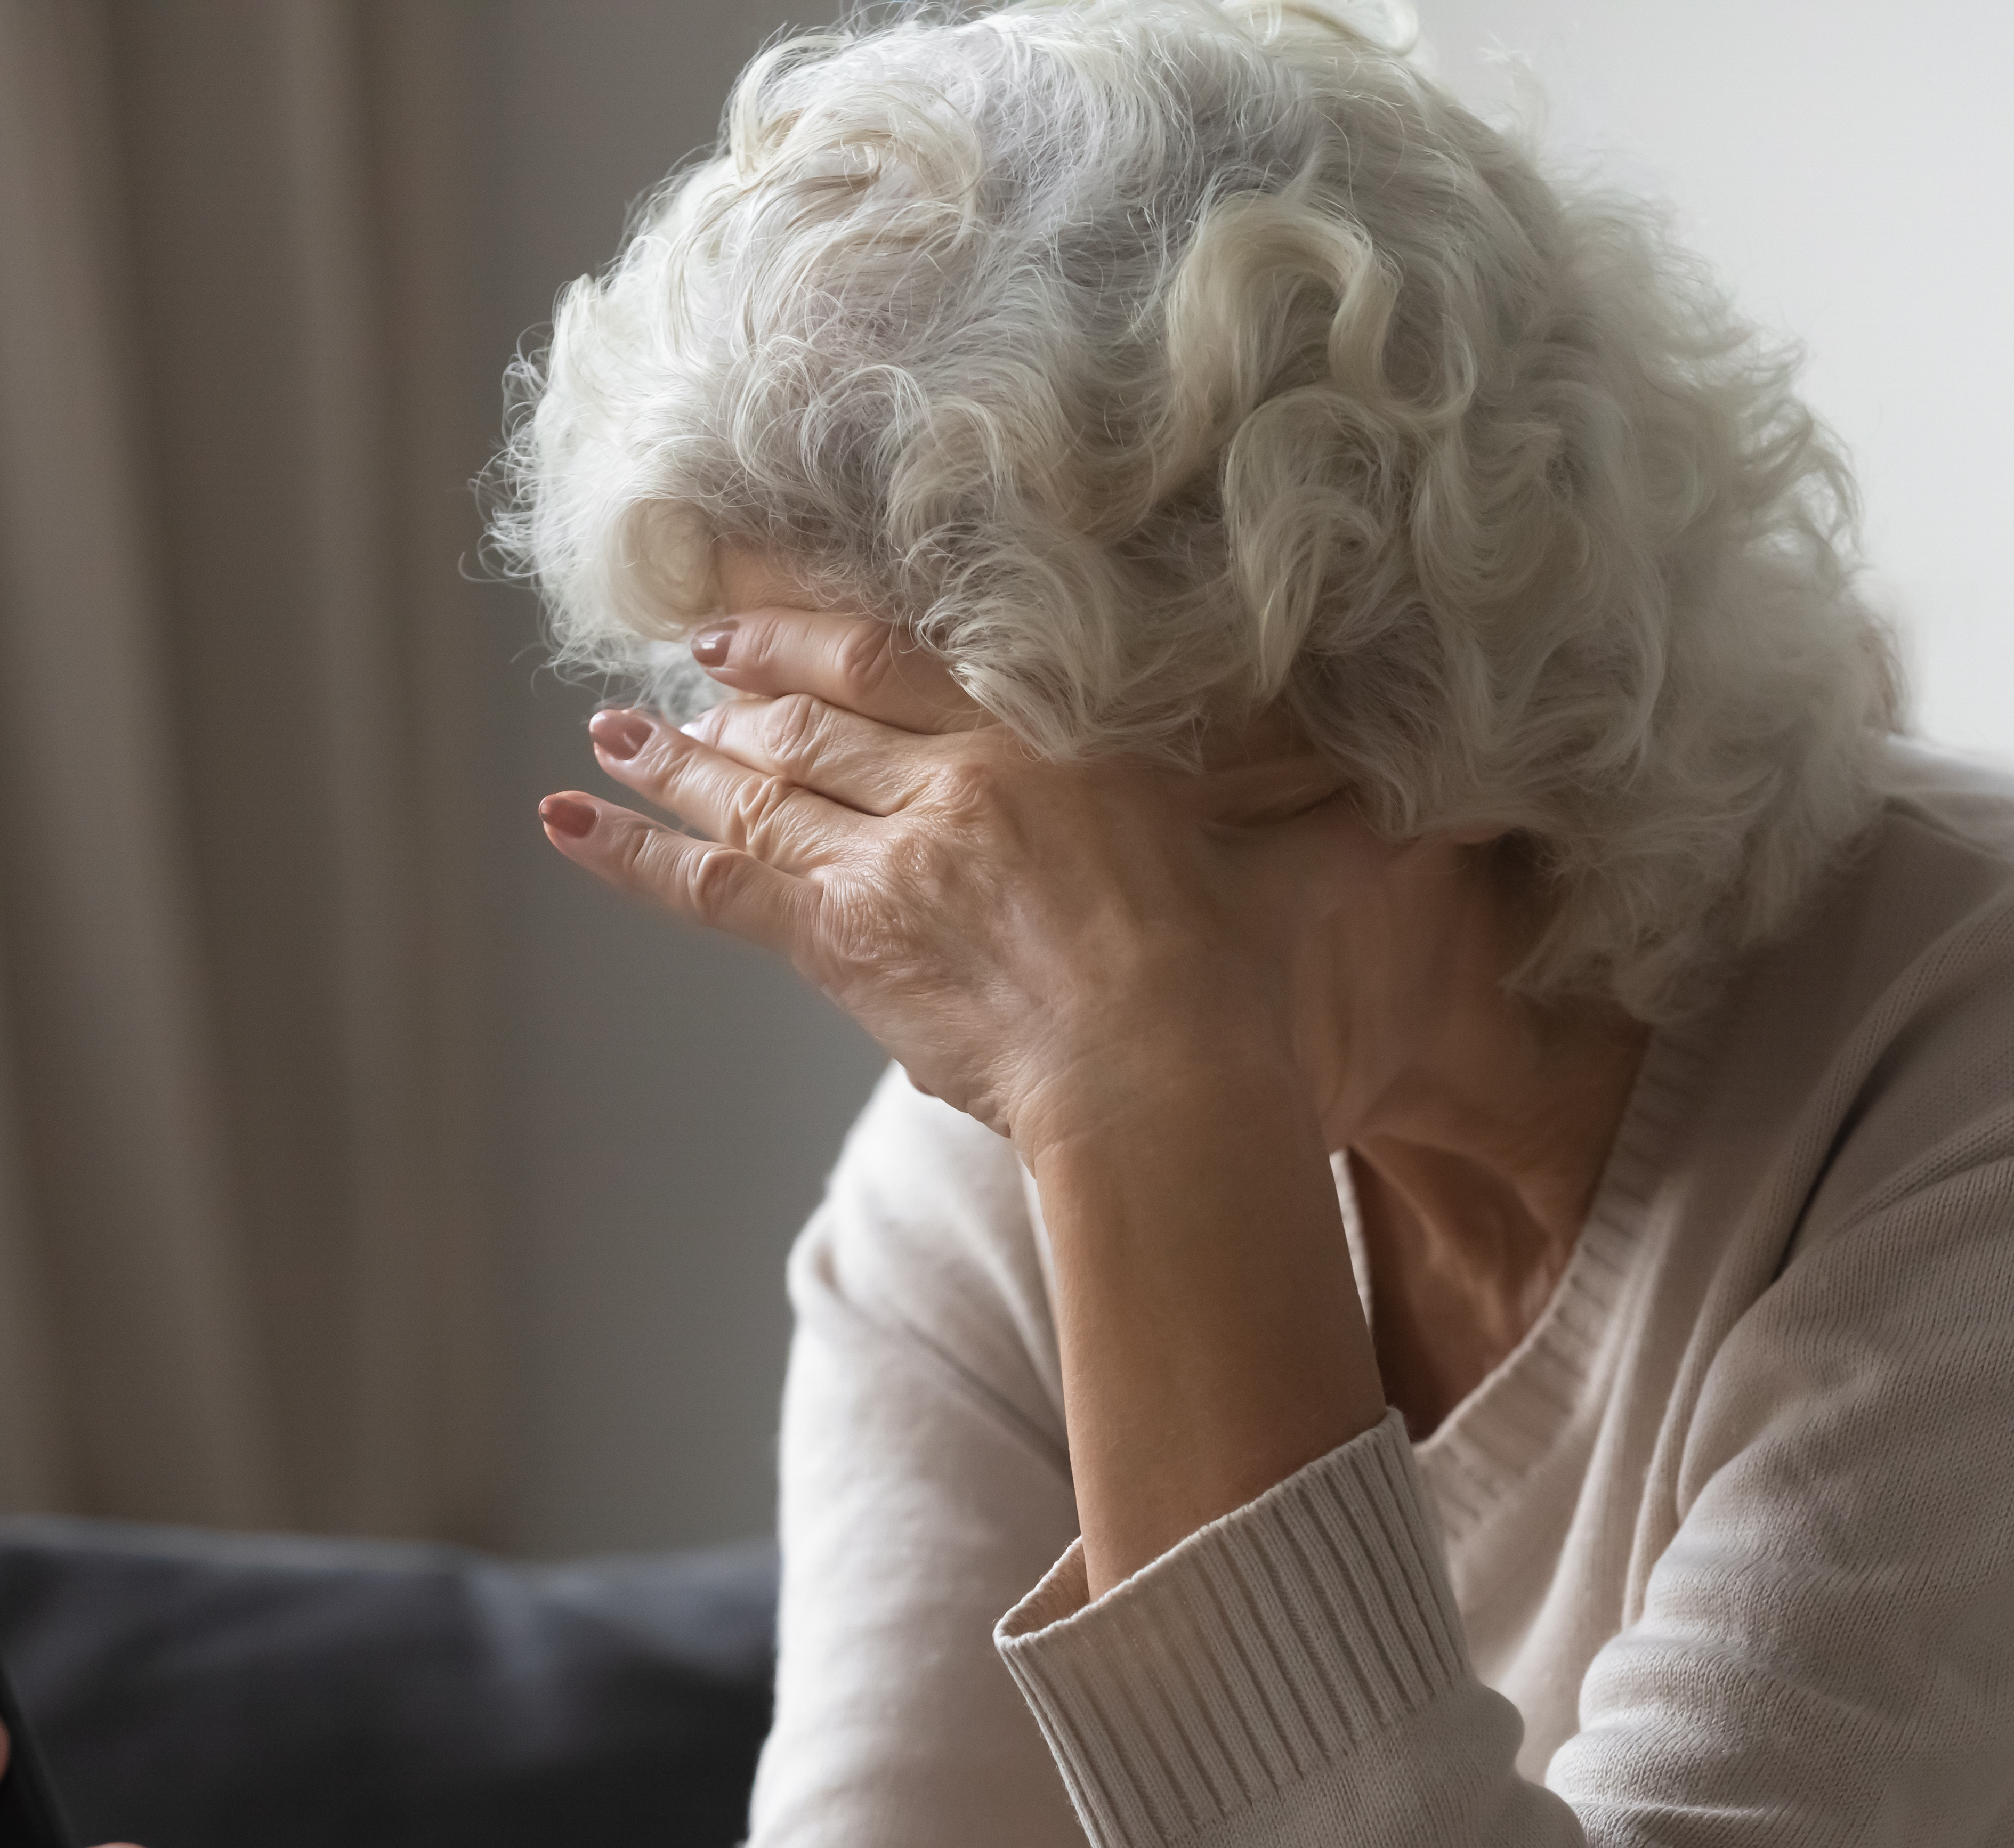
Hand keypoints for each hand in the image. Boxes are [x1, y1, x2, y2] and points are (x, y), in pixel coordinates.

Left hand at [543, 605, 1391, 1584]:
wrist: (1169, 1077)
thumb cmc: (1245, 982)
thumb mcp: (1303, 868)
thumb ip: (1339, 811)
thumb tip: (1452, 794)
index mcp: (1056, 740)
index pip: (909, 653)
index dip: (824, 622)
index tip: (771, 605)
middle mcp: (960, 776)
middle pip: (821, 709)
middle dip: (743, 680)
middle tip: (685, 659)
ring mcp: (892, 851)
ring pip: (760, 783)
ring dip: (675, 758)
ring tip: (609, 733)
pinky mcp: (844, 935)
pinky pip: (712, 878)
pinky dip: (629, 851)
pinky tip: (561, 820)